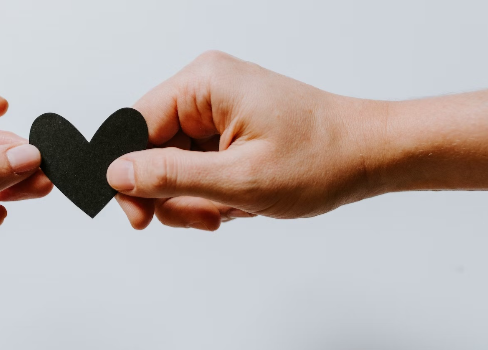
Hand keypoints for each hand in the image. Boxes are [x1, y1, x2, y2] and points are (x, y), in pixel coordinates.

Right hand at [108, 51, 487, 229]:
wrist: (370, 155)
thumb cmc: (322, 158)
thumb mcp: (239, 179)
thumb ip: (170, 176)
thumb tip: (117, 174)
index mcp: (203, 83)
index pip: (133, 126)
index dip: (129, 176)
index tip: (139, 217)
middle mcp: (205, 88)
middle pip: (152, 149)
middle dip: (174, 193)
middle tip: (206, 216)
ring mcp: (217, 108)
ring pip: (174, 164)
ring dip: (196, 197)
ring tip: (232, 208)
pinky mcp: (227, 127)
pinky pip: (197, 165)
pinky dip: (212, 192)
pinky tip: (240, 200)